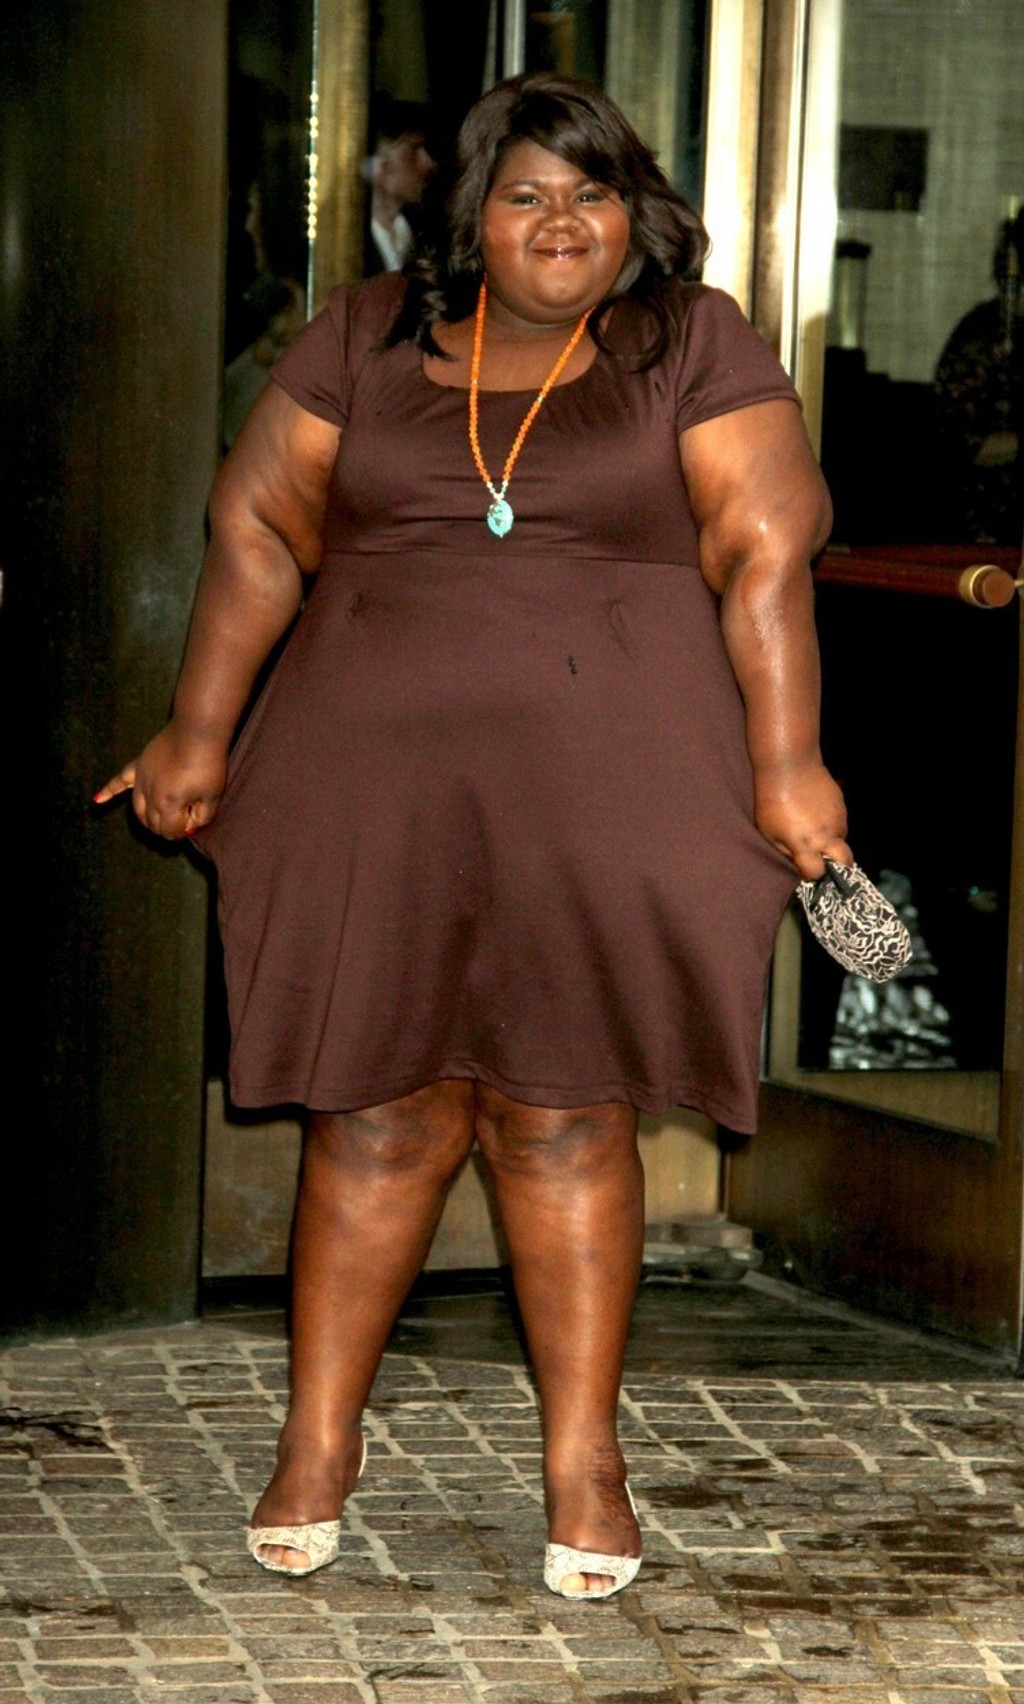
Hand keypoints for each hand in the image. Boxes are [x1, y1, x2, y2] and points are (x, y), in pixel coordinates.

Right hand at [94, 722, 228, 839]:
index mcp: (168, 805)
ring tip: (158, 820)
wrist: (197, 730)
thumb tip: (190, 828)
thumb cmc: (208, 764)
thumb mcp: (213, 796)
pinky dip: (109, 791)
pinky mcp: (139, 765)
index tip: (195, 820)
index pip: (169, 831)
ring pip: (138, 809)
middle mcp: (149, 795)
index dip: (183, 830)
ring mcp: (141, 780)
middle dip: (167, 826)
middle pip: (152, 823)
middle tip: (183, 819)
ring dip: (147, 818)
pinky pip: (120, 780)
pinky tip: (97, 800)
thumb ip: (202, 817)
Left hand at [753, 759, 851, 880]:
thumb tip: (798, 862)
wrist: (790, 766)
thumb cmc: (772, 800)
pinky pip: (840, 823)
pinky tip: (816, 813)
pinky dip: (831, 824)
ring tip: (812, 828)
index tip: (805, 869)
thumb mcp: (769, 832)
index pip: (818, 873)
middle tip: (823, 860)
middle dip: (838, 866)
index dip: (811, 874)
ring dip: (832, 842)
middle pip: (845, 862)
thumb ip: (786, 852)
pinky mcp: (842, 806)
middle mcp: (827, 835)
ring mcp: (838, 819)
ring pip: (842, 840)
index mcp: (806, 844)